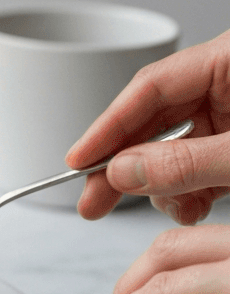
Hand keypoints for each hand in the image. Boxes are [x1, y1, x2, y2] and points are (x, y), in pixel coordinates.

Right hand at [65, 28, 229, 223]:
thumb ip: (188, 161)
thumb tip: (124, 172)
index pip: (150, 87)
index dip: (108, 126)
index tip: (78, 161)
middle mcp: (226, 85)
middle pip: (154, 120)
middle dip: (127, 168)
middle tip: (94, 201)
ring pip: (173, 149)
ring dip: (166, 187)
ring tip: (181, 208)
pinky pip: (197, 166)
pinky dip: (190, 192)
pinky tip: (194, 206)